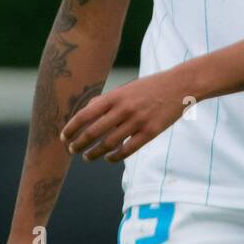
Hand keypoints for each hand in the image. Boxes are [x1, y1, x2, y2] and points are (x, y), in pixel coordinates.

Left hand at [59, 68, 190, 162]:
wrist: (179, 85)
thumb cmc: (149, 87)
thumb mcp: (126, 88)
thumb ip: (106, 100)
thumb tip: (86, 113)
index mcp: (115, 96)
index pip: (85, 115)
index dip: (71, 128)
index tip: (63, 138)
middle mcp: (123, 108)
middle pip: (93, 132)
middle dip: (79, 144)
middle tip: (72, 151)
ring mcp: (137, 121)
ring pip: (109, 144)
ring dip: (94, 153)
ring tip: (88, 157)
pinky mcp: (150, 132)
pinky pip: (127, 150)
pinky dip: (114, 157)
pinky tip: (109, 158)